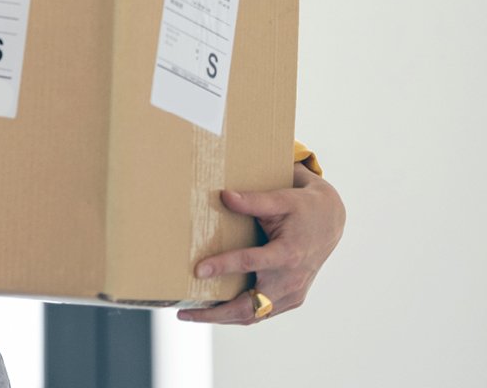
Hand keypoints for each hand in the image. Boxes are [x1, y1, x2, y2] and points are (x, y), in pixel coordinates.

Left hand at [178, 162, 344, 324]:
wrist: (330, 221)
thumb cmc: (302, 207)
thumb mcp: (281, 198)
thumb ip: (253, 200)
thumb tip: (224, 196)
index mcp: (288, 254)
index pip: (251, 263)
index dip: (223, 266)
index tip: (198, 271)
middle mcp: (291, 280)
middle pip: (249, 306)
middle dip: (215, 312)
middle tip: (184, 311)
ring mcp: (293, 293)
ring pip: (254, 315)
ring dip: (223, 318)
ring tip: (191, 314)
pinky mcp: (292, 299)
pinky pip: (262, 313)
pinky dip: (239, 314)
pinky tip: (215, 311)